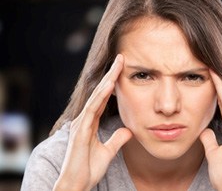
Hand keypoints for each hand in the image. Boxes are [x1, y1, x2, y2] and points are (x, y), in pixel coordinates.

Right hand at [54, 54, 131, 190]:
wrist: (77, 184)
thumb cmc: (88, 168)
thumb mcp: (108, 152)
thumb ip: (117, 139)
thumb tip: (129, 130)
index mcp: (91, 122)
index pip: (104, 98)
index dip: (113, 83)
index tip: (122, 70)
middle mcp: (85, 119)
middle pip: (100, 92)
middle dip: (111, 75)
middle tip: (121, 58)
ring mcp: (82, 124)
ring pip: (96, 97)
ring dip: (107, 80)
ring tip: (118, 65)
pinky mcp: (81, 131)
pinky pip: (92, 109)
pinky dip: (100, 96)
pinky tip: (109, 85)